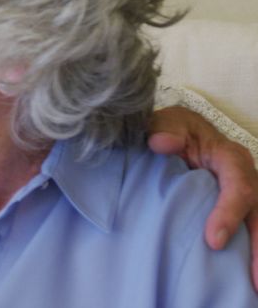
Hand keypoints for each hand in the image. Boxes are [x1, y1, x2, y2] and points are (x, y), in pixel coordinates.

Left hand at [148, 105, 257, 289]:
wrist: (172, 133)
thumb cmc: (171, 129)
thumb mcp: (166, 123)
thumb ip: (163, 130)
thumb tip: (161, 143)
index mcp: (231, 158)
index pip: (240, 186)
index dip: (230, 213)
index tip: (213, 240)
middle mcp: (244, 180)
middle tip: (254, 280)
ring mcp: (243, 198)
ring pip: (257, 227)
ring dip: (257, 258)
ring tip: (254, 288)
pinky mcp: (235, 212)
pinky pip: (246, 234)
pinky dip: (248, 255)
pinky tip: (243, 281)